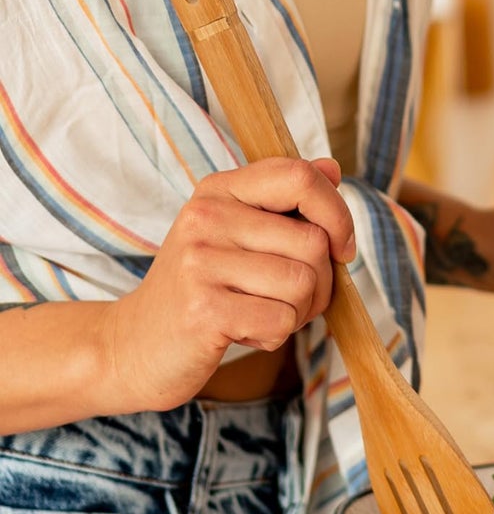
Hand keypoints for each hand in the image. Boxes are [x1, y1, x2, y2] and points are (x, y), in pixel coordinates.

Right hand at [101, 157, 354, 412]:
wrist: (131, 345)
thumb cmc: (199, 288)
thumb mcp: (234, 233)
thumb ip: (284, 202)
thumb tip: (333, 168)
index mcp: (219, 189)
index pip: (300, 177)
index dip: (338, 214)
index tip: (341, 248)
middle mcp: (206, 217)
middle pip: (314, 242)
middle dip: (322, 282)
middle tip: (290, 300)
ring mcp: (201, 263)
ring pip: (303, 284)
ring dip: (298, 312)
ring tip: (261, 314)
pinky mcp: (203, 310)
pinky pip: (281, 321)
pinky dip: (274, 336)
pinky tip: (242, 333)